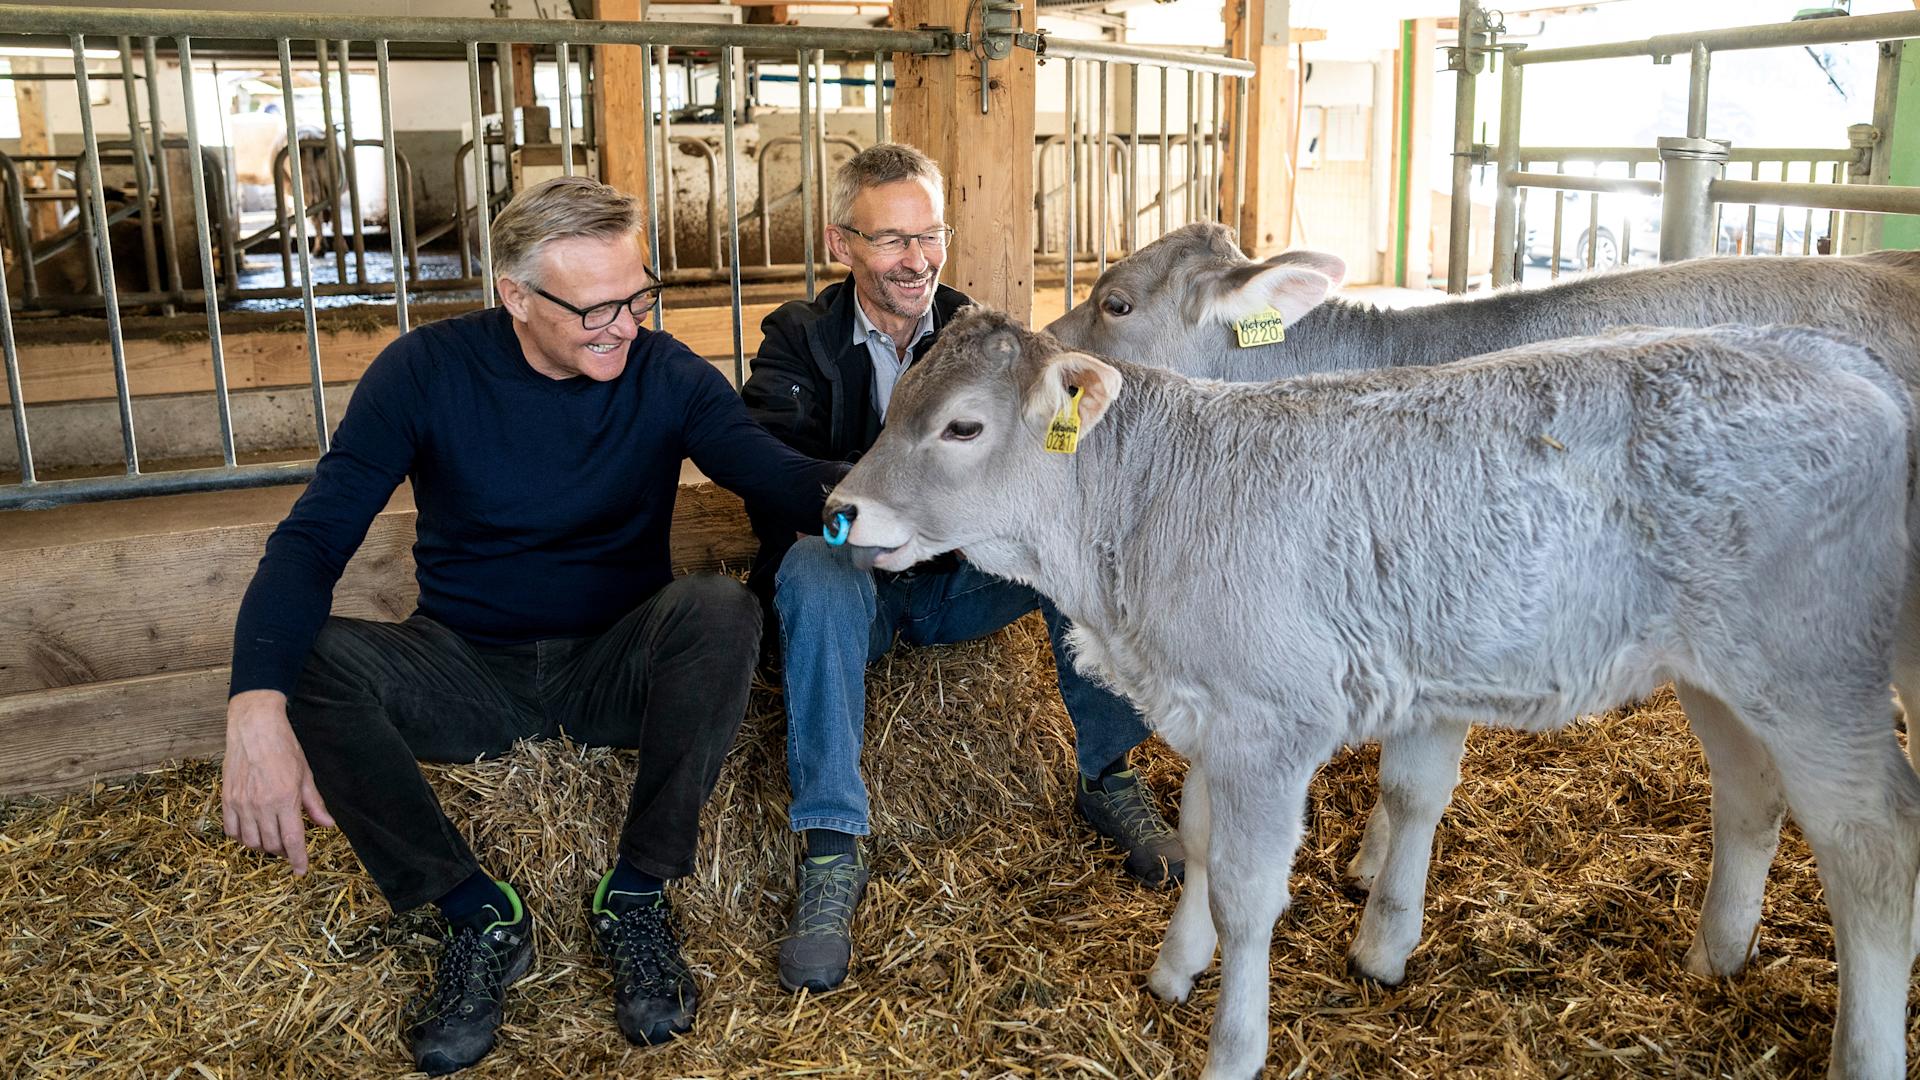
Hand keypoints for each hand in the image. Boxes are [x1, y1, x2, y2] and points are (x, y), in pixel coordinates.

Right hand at [222, 690, 335, 874]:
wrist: (254, 727)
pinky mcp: (226, 799)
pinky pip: (231, 830)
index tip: (301, 870)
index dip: (298, 859)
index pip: (292, 840)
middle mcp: (261, 805)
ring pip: (250, 841)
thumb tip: (327, 825)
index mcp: (285, 799)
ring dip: (263, 846)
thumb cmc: (283, 747)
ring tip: (272, 838)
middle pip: (271, 844)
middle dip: (283, 851)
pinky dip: (242, 837)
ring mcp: (241, 803)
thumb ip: (314, 803)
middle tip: (290, 847)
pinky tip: (252, 831)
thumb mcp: (305, 774)